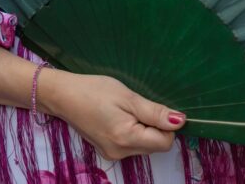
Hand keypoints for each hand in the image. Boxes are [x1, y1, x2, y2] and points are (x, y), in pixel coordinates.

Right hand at [38, 69, 185, 160]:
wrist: (64, 95)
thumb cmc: (95, 90)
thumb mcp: (127, 96)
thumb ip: (154, 112)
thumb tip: (180, 121)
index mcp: (127, 139)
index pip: (165, 142)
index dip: (166, 124)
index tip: (154, 107)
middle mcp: (120, 153)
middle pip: (155, 146)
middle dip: (154, 126)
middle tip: (137, 105)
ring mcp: (112, 154)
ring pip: (144, 146)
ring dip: (143, 129)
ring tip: (126, 109)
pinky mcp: (107, 151)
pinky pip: (131, 145)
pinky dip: (132, 132)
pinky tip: (118, 116)